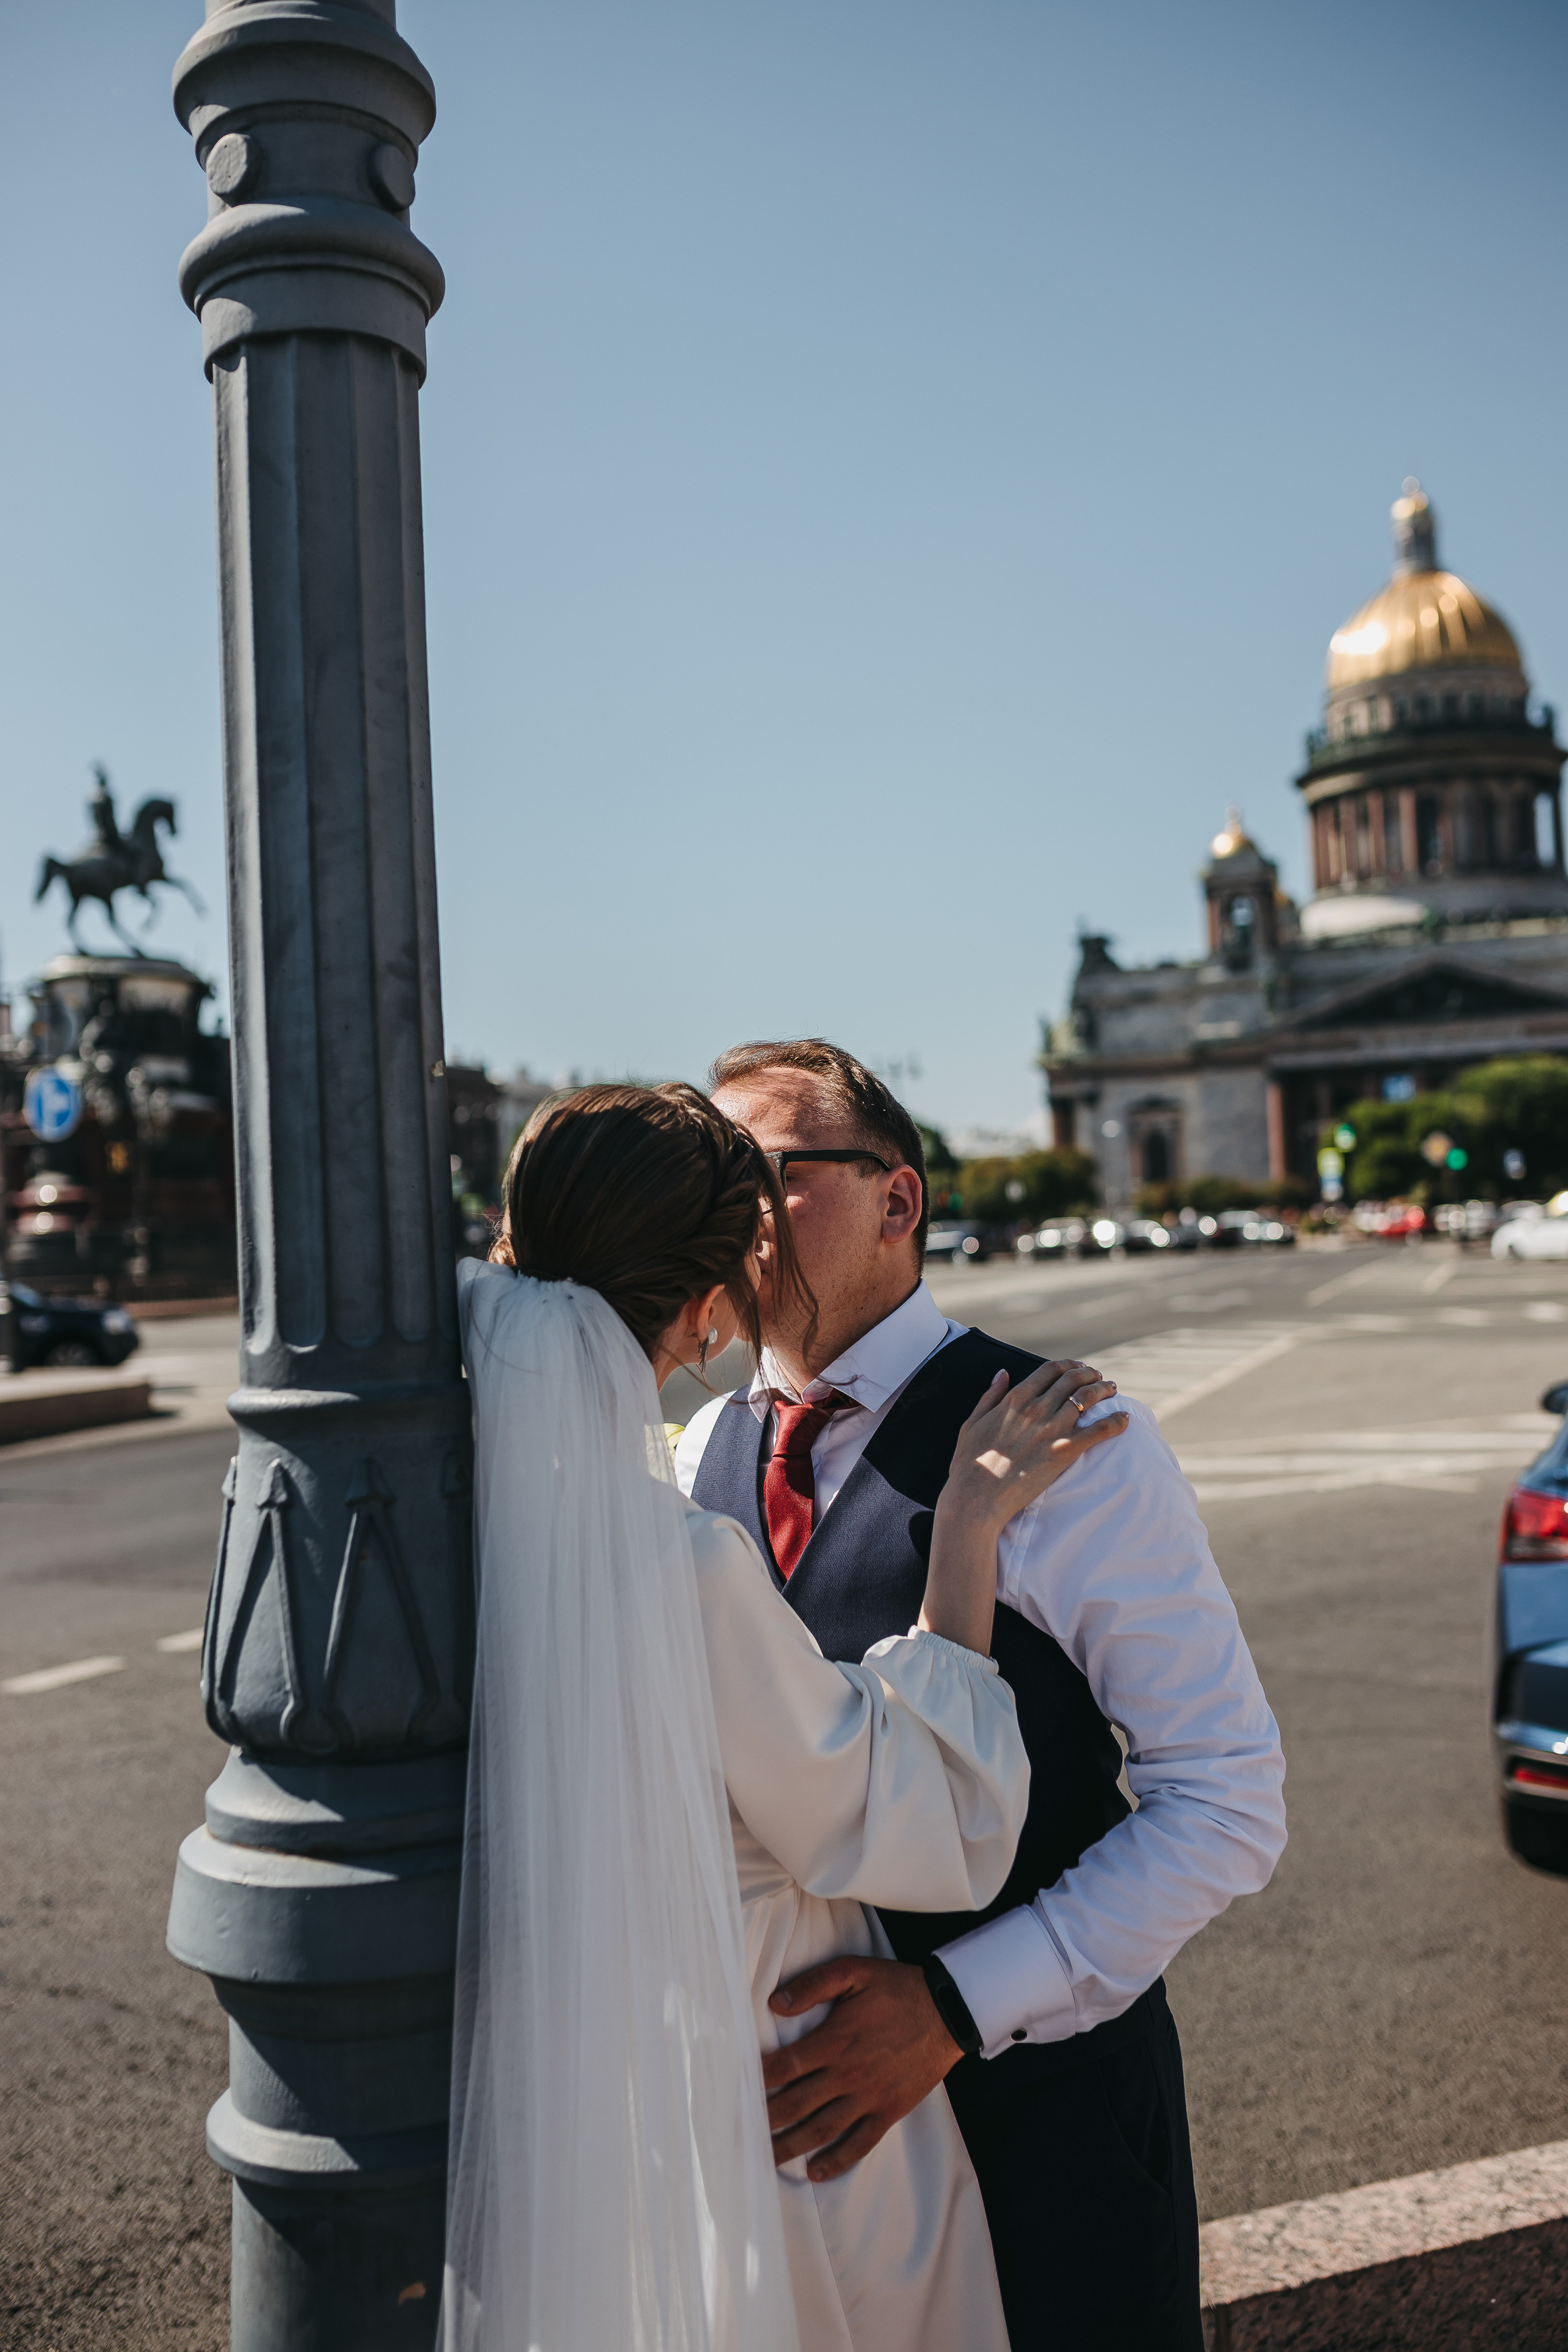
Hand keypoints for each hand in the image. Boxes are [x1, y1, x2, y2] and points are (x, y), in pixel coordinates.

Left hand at [761, 1956, 961, 2180]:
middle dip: (765, 2120)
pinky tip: (816, 2171)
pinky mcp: (888, 2111)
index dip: (758, 2078)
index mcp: (835, 2040)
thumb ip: (814, 1984)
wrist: (947, 2012)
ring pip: (822, 2130)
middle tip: (740, 2133)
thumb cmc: (897, 1988)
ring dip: (791, 2147)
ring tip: (765, 2159)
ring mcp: (869, 2097)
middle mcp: (848, 2074)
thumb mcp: (854, 1971)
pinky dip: (837, 2161)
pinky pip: (860, 2143)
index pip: (785, 2065)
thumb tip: (776, 2003)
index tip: (736, 2088)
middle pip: (796, 2104)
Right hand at [919, 1359, 1128, 1649]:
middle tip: (1098, 1378)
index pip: (1049, 1370)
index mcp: (1015, 1399)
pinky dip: (1115, 1421)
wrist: (977, 1498)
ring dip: (1104, 1389)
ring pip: (1088, 1397)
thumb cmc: (969, 1465)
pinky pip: (1098, 1430)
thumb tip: (1004, 1372)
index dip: (1068, 1365)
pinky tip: (1124, 1418)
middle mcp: (1036, 1408)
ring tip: (1112, 1389)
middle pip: (1072, 1379)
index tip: (1077, 1368)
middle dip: (1089, 1374)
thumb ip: (989, 1395)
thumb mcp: (972, 1423)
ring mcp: (1052, 1429)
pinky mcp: (1064, 1451)